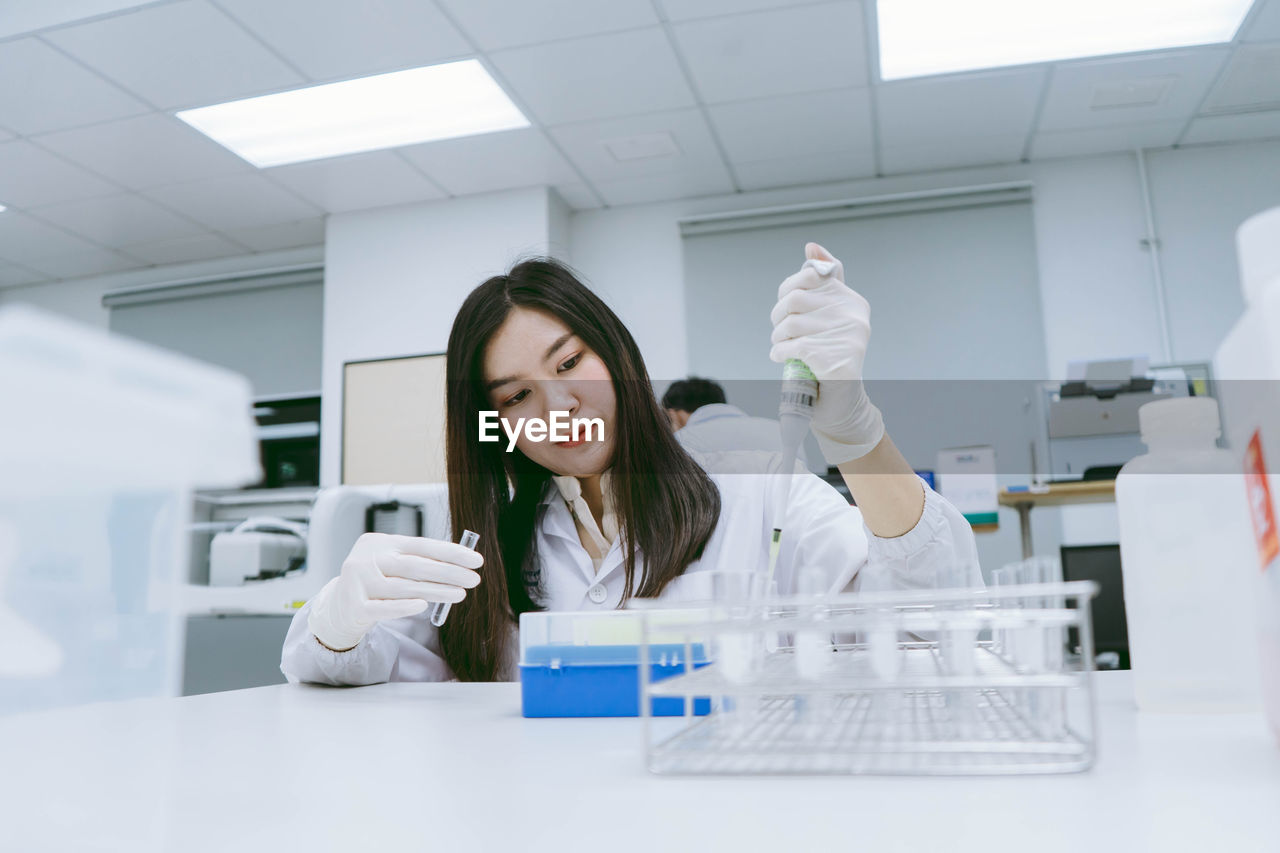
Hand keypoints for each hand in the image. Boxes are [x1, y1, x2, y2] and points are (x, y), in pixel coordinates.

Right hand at [307, 533, 481, 651]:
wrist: (338, 608)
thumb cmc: (375, 582)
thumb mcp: (392, 564)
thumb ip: (418, 562)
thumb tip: (461, 564)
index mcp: (380, 542)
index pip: (421, 545)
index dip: (451, 553)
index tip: (476, 560)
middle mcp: (367, 558)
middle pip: (415, 566)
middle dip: (449, 572)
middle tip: (474, 579)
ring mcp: (358, 582)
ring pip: (404, 588)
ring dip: (436, 591)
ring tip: (460, 594)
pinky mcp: (354, 606)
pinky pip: (384, 608)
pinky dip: (404, 607)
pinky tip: (424, 606)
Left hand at [769, 243, 884, 462]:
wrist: (840, 403)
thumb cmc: (828, 356)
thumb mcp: (828, 318)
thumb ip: (823, 284)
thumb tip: (811, 246)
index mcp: (853, 301)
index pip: (812, 274)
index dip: (788, 287)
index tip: (785, 304)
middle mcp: (854, 314)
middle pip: (795, 297)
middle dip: (778, 315)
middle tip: (779, 330)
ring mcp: (846, 336)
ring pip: (789, 323)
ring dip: (777, 337)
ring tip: (781, 346)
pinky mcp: (834, 358)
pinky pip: (790, 345)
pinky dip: (778, 352)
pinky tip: (781, 357)